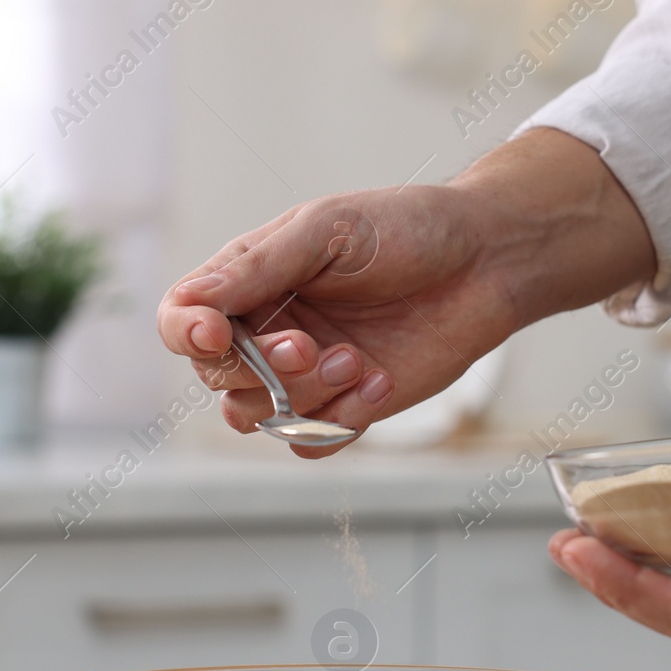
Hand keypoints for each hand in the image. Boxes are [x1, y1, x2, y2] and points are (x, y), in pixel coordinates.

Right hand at [158, 130, 654, 455]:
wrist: (487, 262)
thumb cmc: (409, 229)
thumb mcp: (326, 229)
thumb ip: (258, 268)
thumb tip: (193, 302)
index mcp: (252, 279)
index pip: (184, 319)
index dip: (188, 334)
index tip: (217, 335)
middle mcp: (270, 329)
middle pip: (217, 378)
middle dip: (259, 371)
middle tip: (311, 348)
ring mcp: (307, 374)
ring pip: (260, 418)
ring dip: (302, 398)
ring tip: (357, 361)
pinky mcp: (348, 407)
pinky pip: (312, 442)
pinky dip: (339, 423)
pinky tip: (380, 383)